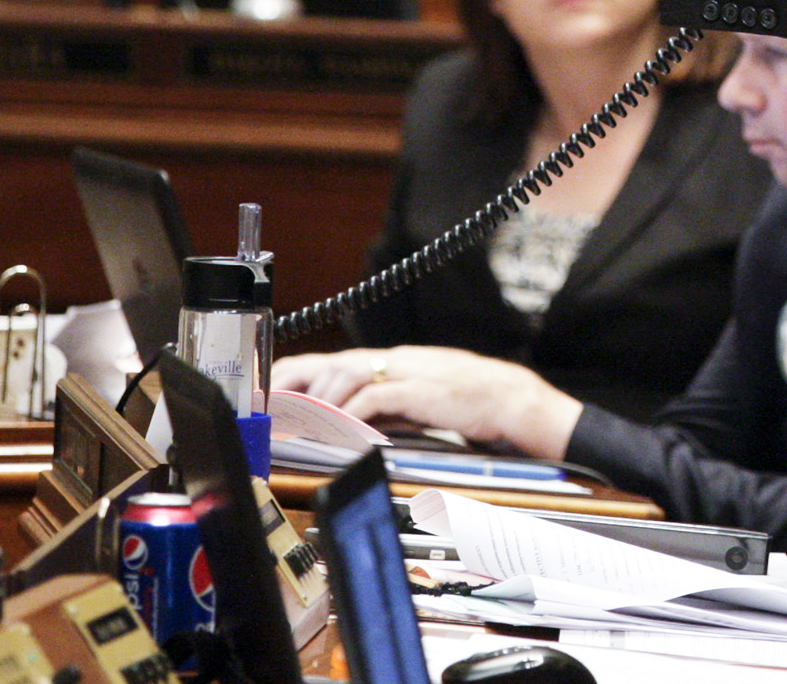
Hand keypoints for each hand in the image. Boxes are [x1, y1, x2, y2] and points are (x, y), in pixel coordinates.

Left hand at [271, 346, 581, 460]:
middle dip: (296, 382)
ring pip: (348, 375)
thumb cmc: (474, 402)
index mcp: (396, 362)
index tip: (275, 393)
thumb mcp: (422, 400)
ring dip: (320, 400)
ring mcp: (409, 372)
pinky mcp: (421, 390)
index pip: (336, 361)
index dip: (301, 374)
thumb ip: (388, 405)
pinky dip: (352, 412)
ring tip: (301, 421)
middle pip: (333, 362)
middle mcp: (398, 360)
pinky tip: (340, 426)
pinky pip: (375, 397)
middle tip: (271, 404)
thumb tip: (351, 420)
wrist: (516, 399)